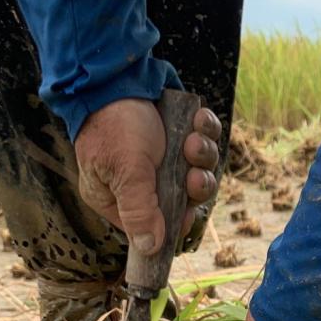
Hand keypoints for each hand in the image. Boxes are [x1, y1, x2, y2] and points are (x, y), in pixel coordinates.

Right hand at [74, 97, 222, 253]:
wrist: (119, 72)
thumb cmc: (115, 122)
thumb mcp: (126, 171)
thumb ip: (139, 210)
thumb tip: (150, 248)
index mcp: (117, 196)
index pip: (151, 226)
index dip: (174, 223)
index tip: (186, 215)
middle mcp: (141, 180)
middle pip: (183, 201)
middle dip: (194, 186)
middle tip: (194, 175)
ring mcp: (164, 156)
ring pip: (198, 171)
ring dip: (202, 157)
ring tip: (193, 140)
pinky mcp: (180, 132)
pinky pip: (205, 142)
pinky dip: (206, 132)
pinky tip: (198, 121)